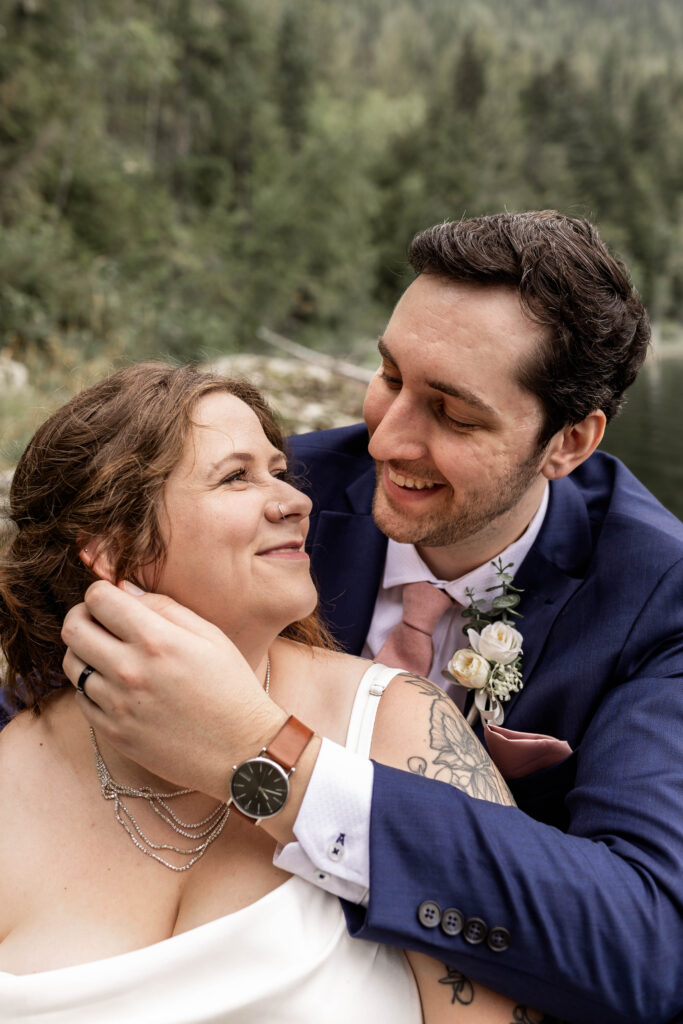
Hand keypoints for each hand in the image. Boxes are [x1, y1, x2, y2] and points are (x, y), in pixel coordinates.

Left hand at [61, 580, 285, 799]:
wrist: (241, 751)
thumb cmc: (232, 688)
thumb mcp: (211, 636)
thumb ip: (165, 607)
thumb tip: (125, 590)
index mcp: (157, 640)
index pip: (98, 599)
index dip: (101, 592)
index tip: (113, 599)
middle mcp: (130, 671)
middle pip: (72, 629)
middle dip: (82, 616)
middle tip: (101, 621)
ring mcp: (118, 705)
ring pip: (72, 664)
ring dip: (85, 652)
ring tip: (109, 654)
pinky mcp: (113, 732)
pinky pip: (81, 698)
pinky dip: (92, 686)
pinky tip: (117, 685)